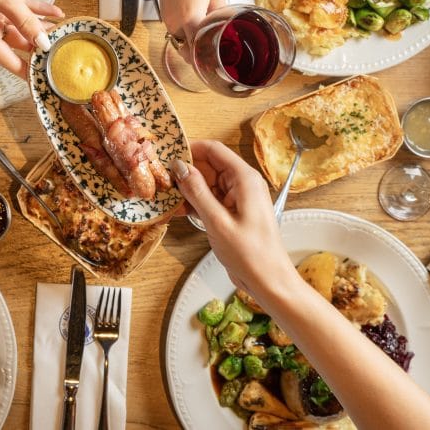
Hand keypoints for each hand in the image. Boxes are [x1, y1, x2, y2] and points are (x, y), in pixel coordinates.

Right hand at [0, 0, 62, 78]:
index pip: (8, 61)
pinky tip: (55, 12)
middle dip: (38, 45)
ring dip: (38, 26)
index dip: (26, 71)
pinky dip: (33, 10)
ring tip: (61, 30)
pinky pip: (17, 10)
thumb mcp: (7, 0)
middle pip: (16, 43)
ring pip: (18, 26)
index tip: (40, 81)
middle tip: (59, 50)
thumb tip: (43, 43)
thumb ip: (27, 23)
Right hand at [153, 0, 225, 61]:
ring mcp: (166, 14)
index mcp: (189, 18)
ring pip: (182, 35)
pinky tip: (198, 9)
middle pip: (188, 46)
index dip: (207, 59)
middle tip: (219, 40)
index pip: (196, 52)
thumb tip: (222, 25)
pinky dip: (186, 22)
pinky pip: (176, 22)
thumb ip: (219, 13)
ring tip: (210, 21)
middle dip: (201, 46)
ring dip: (193, 33)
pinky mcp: (163, 6)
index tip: (217, 61)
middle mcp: (173, 20)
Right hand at [170, 140, 293, 290]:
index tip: (166, 154)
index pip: (214, 149)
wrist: (268, 281)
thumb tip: (180, 167)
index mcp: (244, 179)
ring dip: (187, 189)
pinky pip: (210, 199)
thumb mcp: (218, 222)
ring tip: (165, 197)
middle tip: (161, 179)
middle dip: (185, 170)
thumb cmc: (250, 254)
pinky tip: (177, 210)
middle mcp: (242, 184)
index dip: (189, 148)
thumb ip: (198, 192)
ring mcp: (237, 198)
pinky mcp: (232, 212)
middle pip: (209, 165)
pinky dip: (195, 202)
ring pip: (207, 183)